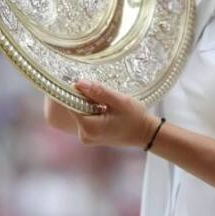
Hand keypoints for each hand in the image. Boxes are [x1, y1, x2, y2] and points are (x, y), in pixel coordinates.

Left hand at [44, 80, 159, 149]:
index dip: (71, 90)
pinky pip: (81, 118)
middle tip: (88, 84)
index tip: (76, 78)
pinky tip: (98, 103)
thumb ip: (99, 92)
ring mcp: (85, 137)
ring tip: (96, 94)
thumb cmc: (136, 117)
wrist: (145, 134)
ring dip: (83, 101)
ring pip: (76, 113)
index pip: (69, 104)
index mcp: (89, 128)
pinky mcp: (89, 135)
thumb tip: (78, 83)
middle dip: (77, 95)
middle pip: (70, 110)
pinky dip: (87, 108)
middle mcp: (84, 135)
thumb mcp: (119, 101)